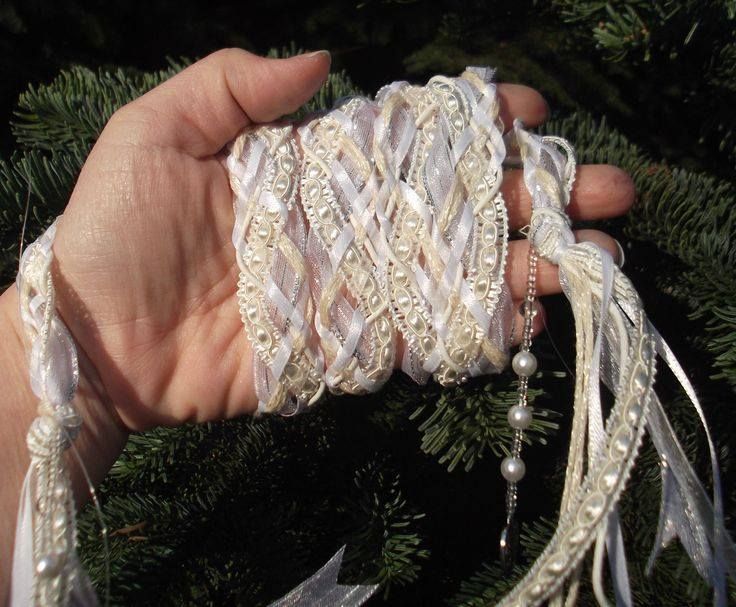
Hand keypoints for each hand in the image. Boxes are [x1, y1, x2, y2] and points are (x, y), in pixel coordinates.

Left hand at [46, 49, 632, 430]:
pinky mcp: (349, 351)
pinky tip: (530, 316)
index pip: (412, 137)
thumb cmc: (116, 230)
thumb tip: (323, 56)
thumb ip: (234, 85)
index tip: (530, 108)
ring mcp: (355, 291)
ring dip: (528, 265)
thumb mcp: (157, 133)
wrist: (96, 342)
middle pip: (456, 206)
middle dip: (535, 194)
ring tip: (594, 260)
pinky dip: (479, 330)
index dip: (473, 121)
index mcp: (315, 168)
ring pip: (457, 274)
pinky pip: (425, 339)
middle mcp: (349, 227)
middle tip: (607, 192)